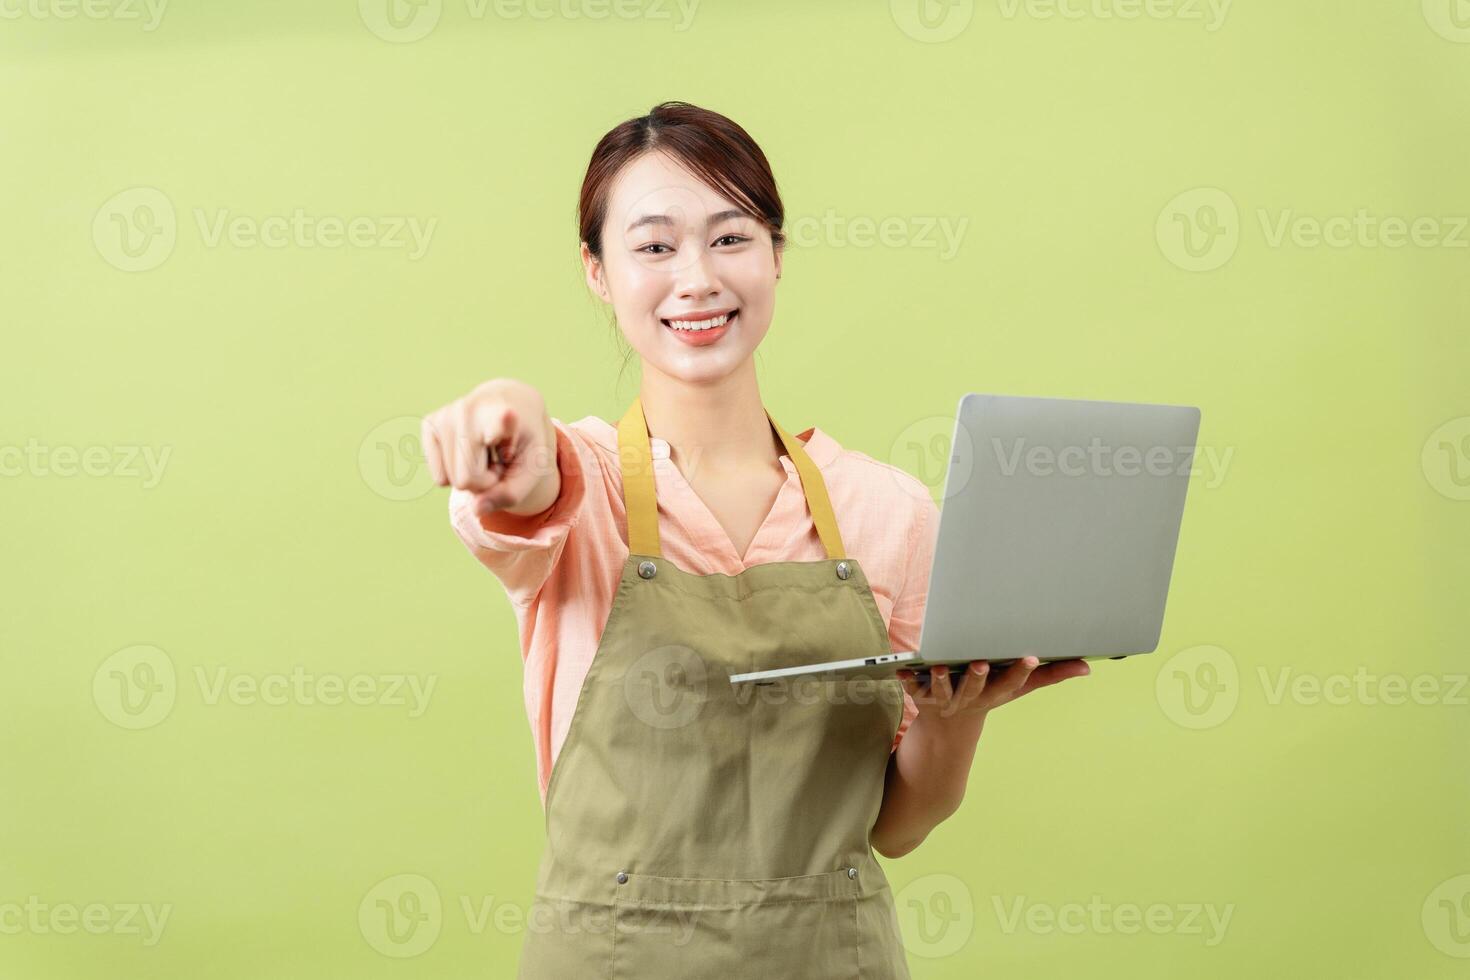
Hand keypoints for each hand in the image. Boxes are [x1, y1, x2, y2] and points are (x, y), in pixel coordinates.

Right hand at [421, 378, 557, 517]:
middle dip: (485, 480)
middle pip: (467, 480)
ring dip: (471, 475)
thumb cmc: (525, 440)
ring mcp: (446, 414)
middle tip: (499, 457)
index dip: (503, 422)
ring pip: (450, 480)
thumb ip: (511, 494)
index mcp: (507, 415)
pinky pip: (439, 477)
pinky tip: (469, 449)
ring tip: (487, 450)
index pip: (500, 422)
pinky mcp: (429, 422)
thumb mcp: (533, 469)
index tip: (508, 414)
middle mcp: (471, 409)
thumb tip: (476, 508)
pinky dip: (455, 472)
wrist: (511, 403)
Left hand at [897, 657, 1091, 726]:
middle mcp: (971, 698)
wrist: (949, 730)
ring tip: (940, 666)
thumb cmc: (988, 696)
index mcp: (996, 693)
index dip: (1020, 671)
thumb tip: (1087, 666)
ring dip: (941, 679)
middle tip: (980, 661)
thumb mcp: (1017, 688)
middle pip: (976, 687)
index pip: (1012, 683)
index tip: (1030, 656)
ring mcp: (946, 700)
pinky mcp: (922, 697)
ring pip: (943, 690)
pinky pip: (912, 689)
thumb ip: (1050, 675)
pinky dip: (906, 680)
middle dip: (978, 676)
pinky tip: (900, 671)